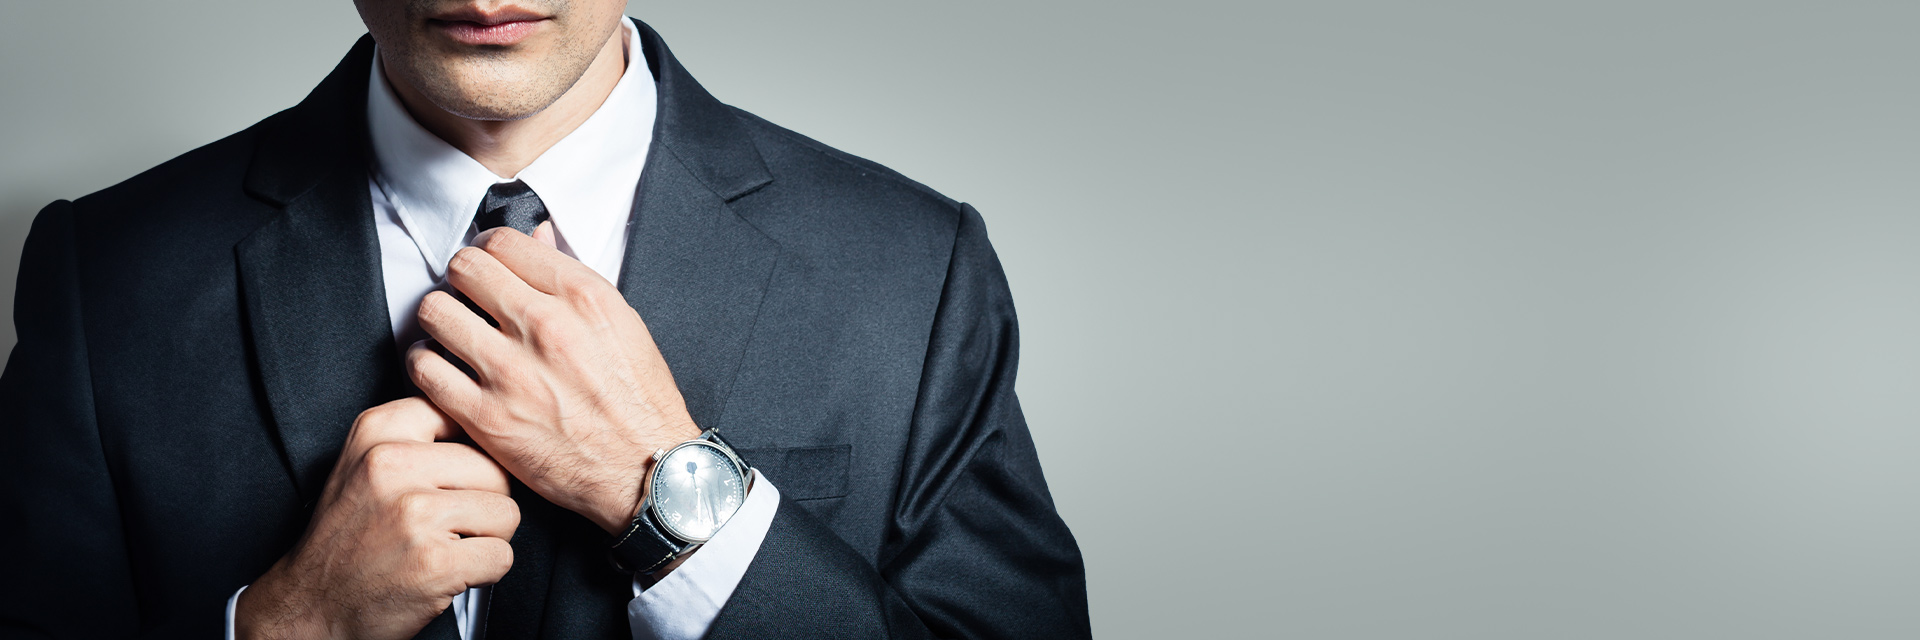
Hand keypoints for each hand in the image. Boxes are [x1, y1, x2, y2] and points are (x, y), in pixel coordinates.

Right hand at [234, 398, 518, 639]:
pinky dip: (485, 572)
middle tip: (444, 525)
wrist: (314, 605)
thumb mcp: (364, 464)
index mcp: (377, 432)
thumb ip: (418, 435)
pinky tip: (447, 572)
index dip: (471, 453)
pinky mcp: (435, 561)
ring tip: (444, 547)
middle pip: (495, 470)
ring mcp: (415, 513)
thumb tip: (484, 422)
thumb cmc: (348, 537)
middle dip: (483, 502)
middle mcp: (393, 465)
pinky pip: (502, 555)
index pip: (464, 417)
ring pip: (506, 512)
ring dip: (486, 539)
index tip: (450, 477)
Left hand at [407, 223, 700, 534]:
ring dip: (439, 318)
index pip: (504, 242)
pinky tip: (442, 367)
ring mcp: (512, 372)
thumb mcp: (622, 323)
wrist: (645, 470)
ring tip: (451, 332)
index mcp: (582, 296)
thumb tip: (536, 238)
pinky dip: (425, 362)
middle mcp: (545, 326)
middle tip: (467, 297)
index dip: (489, 249)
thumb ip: (572, 277)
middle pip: (464, 268)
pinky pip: (425, 368)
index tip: (489, 266)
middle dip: (461, 278)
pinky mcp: (487, 417)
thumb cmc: (638, 401)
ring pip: (435, 311)